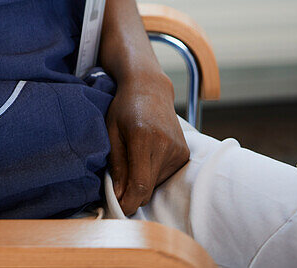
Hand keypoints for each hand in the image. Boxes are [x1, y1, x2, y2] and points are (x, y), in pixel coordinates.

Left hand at [106, 70, 189, 215]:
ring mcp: (178, 150)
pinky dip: (153, 173)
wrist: (150, 87)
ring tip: (134, 157)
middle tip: (118, 184)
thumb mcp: (112, 131)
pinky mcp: (184, 153)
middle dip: (132, 193)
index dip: (128, 202)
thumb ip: (116, 164)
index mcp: (144, 138)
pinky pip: (165, 175)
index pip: (140, 185)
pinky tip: (146, 154)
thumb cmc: (125, 107)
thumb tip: (118, 195)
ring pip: (156, 184)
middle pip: (148, 189)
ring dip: (143, 181)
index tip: (117, 207)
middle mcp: (166, 145)